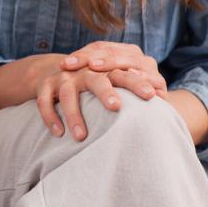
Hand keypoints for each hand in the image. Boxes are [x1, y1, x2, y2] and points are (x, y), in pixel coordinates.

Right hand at [35, 66, 155, 140]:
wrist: (56, 70)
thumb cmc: (96, 83)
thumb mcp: (114, 79)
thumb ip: (134, 86)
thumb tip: (164, 97)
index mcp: (105, 70)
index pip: (123, 73)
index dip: (136, 82)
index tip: (151, 96)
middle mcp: (84, 71)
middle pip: (95, 79)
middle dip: (105, 92)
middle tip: (116, 107)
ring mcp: (63, 78)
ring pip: (67, 93)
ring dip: (73, 114)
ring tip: (81, 137)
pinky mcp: (44, 85)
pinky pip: (44, 100)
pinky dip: (49, 116)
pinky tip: (58, 133)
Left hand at [60, 41, 166, 98]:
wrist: (148, 107)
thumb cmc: (116, 94)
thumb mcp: (102, 80)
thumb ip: (87, 71)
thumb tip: (59, 66)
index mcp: (121, 51)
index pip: (99, 48)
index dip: (82, 55)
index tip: (63, 65)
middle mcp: (137, 56)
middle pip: (114, 53)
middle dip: (97, 60)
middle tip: (83, 67)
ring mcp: (150, 69)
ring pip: (131, 63)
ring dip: (115, 67)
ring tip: (98, 70)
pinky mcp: (160, 85)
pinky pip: (151, 80)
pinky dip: (140, 80)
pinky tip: (125, 82)